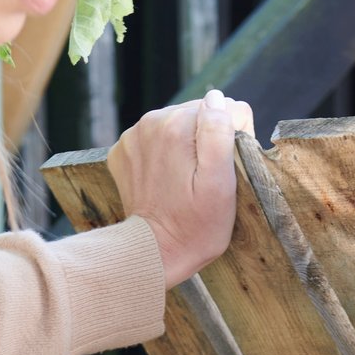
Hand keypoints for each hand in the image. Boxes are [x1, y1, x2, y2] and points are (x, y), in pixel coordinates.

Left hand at [107, 89, 254, 286]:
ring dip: (185, 146)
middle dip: (206, 140)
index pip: (222, 108)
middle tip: (205, 178)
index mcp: (176, 124)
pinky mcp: (123, 152)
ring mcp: (133, 137)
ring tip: (186, 180)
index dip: (231, 137)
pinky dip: (164, 154)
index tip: (226, 168)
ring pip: (175, 125)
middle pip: (196, 113)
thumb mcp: (220, 184)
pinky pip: (154, 140)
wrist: (155, 254)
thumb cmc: (196, 226)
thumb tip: (217, 100)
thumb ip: (219, 134)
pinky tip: (167, 180)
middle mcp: (150, 123)